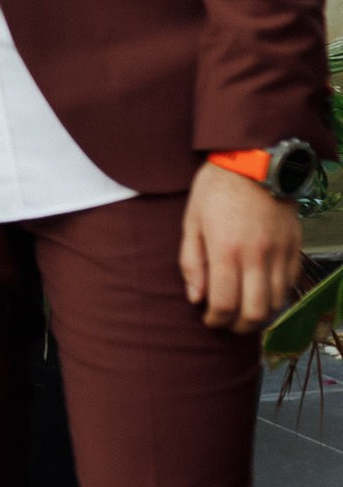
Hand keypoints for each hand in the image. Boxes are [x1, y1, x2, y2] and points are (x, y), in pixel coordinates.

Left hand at [178, 161, 306, 332]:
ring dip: (260, 314)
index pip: (224, 305)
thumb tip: (196, 298)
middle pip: (254, 313)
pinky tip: (262, 291)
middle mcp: (257, 256)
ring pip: (276, 303)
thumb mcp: (192, 221)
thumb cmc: (216, 188)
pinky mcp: (295, 246)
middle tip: (227, 322)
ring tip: (245, 310)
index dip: (215, 320)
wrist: (256, 160)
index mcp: (226, 251)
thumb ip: (192, 262)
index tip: (208, 320)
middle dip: (238, 326)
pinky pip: (291, 283)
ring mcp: (280, 252)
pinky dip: (277, 295)